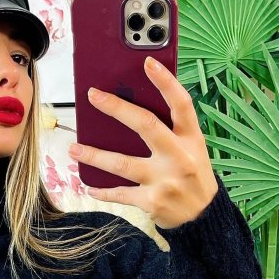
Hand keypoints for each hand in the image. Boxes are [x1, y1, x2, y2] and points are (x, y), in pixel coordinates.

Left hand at [68, 55, 218, 229]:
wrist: (204, 216)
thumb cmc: (192, 174)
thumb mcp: (192, 148)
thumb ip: (170, 129)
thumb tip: (132, 104)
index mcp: (191, 138)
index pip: (181, 104)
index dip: (166, 82)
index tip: (147, 62)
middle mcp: (179, 157)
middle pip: (146, 125)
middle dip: (116, 108)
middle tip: (93, 96)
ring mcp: (165, 180)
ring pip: (122, 163)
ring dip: (94, 155)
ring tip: (74, 148)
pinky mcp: (152, 201)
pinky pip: (120, 193)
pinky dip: (102, 191)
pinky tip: (89, 186)